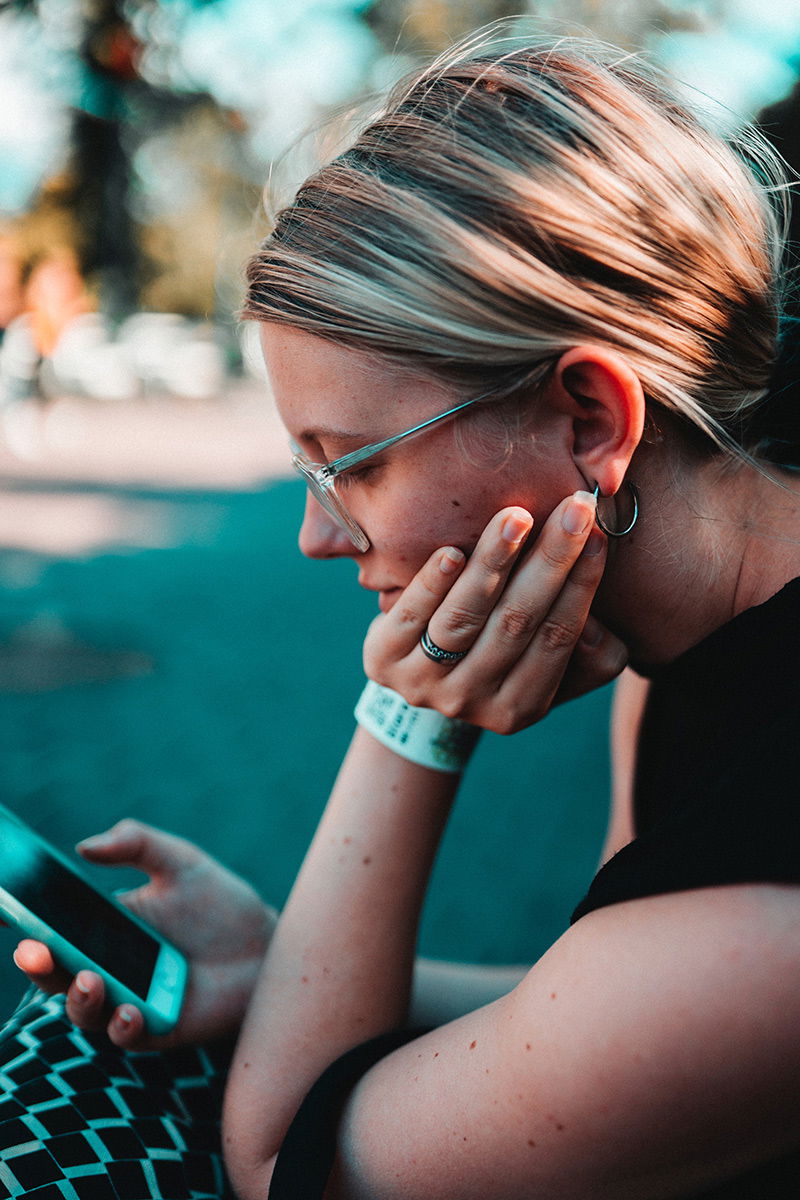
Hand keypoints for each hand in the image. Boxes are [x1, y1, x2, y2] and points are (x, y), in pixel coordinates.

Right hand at [13, 819, 276, 1049]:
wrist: (271, 946)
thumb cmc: (222, 903)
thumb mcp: (181, 862)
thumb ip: (137, 845)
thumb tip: (84, 846)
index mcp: (105, 927)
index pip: (52, 927)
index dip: (21, 920)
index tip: (3, 910)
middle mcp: (109, 966)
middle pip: (55, 974)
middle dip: (38, 966)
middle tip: (34, 949)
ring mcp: (130, 1000)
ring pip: (84, 1011)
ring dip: (78, 999)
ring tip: (91, 980)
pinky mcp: (157, 1030)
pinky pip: (127, 1038)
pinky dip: (122, 1027)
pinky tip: (131, 1012)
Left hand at [363, 492, 626, 733]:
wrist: (419, 677)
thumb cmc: (501, 657)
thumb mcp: (552, 669)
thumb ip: (591, 656)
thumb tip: (595, 627)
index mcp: (521, 708)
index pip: (558, 639)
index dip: (581, 586)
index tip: (599, 535)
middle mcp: (472, 703)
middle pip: (515, 623)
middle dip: (548, 562)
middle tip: (573, 510)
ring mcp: (424, 685)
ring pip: (464, 619)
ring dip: (493, 564)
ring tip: (515, 518)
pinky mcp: (383, 662)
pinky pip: (409, 618)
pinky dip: (431, 584)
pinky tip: (451, 552)